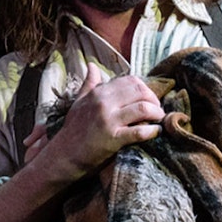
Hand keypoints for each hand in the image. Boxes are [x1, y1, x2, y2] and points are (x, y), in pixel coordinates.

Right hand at [36, 63, 162, 177]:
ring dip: (157, 114)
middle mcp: (103, 103)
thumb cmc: (73, 129)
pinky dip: (152, 131)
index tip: (149, 99)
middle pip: (140, 91)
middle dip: (154, 100)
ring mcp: (108, 120)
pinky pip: (139, 132)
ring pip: (143, 108)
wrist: (63, 155)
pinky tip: (155, 132)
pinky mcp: (112, 139)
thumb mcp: (79, 102)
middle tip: (158, 110)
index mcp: (98, 93)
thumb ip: (89, 84)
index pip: (131, 81)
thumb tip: (92, 65)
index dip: (145, 88)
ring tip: (158, 120)